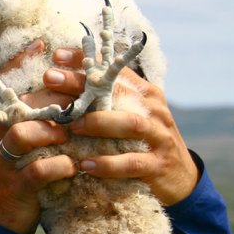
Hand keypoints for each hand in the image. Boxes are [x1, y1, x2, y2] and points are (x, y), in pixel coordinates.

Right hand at [0, 41, 77, 233]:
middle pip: (18, 107)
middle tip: (79, 96)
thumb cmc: (6, 190)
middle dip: (51, 100)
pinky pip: (39, 170)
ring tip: (71, 133)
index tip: (42, 44)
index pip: (0, 89)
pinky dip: (61, 166)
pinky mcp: (13, 188)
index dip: (20, 66)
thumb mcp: (4, 155)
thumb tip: (50, 105)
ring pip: (24, 133)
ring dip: (53, 131)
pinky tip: (74, 167)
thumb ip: (21, 130)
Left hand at [43, 49, 199, 205]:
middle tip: (51, 78)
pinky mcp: (157, 165)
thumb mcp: (134, 115)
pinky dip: (109, 164)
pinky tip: (86, 165)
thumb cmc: (147, 142)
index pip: (114, 70)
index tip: (57, 55)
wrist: (183, 178)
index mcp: (145, 94)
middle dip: (83, 84)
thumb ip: (110, 99)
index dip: (86, 60)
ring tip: (72, 125)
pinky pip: (132, 162)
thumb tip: (71, 80)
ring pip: (130, 124)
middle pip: (117, 92)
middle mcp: (153, 110)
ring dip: (98, 123)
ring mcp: (158, 137)